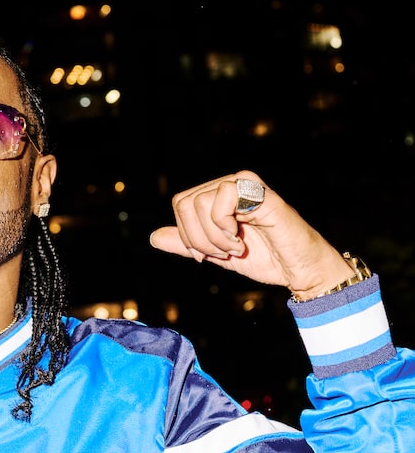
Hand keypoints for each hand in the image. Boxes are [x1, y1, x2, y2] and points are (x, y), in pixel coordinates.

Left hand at [149, 171, 356, 299]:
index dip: (186, 235)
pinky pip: (222, 199)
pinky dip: (224, 229)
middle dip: (197, 239)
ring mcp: (245, 184)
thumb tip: (154, 237)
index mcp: (220, 194)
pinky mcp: (258, 192)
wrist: (298, 269)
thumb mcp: (216, 253)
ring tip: (236, 247)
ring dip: (214, 238)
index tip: (208, 255)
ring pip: (199, 203)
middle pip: (184, 203)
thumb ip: (187, 245)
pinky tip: (243, 239)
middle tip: (223, 252)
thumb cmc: (265, 259)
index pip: (180, 204)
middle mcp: (231, 183)